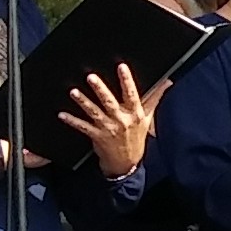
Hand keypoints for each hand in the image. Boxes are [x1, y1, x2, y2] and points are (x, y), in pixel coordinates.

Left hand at [59, 63, 160, 178]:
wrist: (127, 163)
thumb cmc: (137, 137)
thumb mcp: (148, 117)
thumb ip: (155, 97)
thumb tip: (168, 82)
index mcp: (135, 114)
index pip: (131, 94)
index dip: (127, 80)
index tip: (121, 67)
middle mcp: (121, 120)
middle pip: (110, 102)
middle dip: (100, 89)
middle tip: (91, 77)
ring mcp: (108, 129)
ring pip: (94, 112)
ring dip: (83, 102)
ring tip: (73, 92)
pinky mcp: (97, 137)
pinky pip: (83, 127)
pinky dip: (72, 121)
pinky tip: (62, 114)